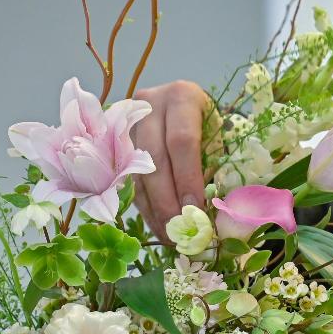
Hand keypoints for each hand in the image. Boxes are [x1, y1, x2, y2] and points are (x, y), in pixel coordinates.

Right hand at [131, 80, 209, 241]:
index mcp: (182, 97)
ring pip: (138, 172)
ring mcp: (128, 123)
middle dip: (167, 200)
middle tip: (180, 231)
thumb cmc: (206, 124)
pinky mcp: (117, 142)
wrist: (181, 106)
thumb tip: (207, 216)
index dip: (187, 178)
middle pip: (154, 159)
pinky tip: (158, 226)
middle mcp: (150, 104)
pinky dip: (145, 206)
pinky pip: (129, 179)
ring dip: (154, 209)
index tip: (195, 210)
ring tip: (170, 236)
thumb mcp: (215, 139)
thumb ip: (211, 170)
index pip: (182, 142)